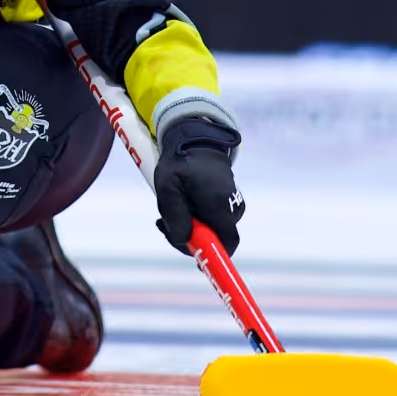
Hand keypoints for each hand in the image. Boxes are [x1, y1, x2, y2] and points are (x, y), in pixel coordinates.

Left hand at [152, 118, 246, 255]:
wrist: (196, 138)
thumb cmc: (180, 161)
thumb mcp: (168, 187)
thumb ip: (176, 216)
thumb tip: (185, 242)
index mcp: (219, 205)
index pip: (228, 243)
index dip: (214, 255)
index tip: (195, 257)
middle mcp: (231, 206)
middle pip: (215, 239)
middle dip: (190, 238)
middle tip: (164, 225)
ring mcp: (231, 203)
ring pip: (211, 229)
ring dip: (189, 226)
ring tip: (171, 206)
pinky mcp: (227, 200)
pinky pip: (211, 218)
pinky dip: (194, 217)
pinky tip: (181, 204)